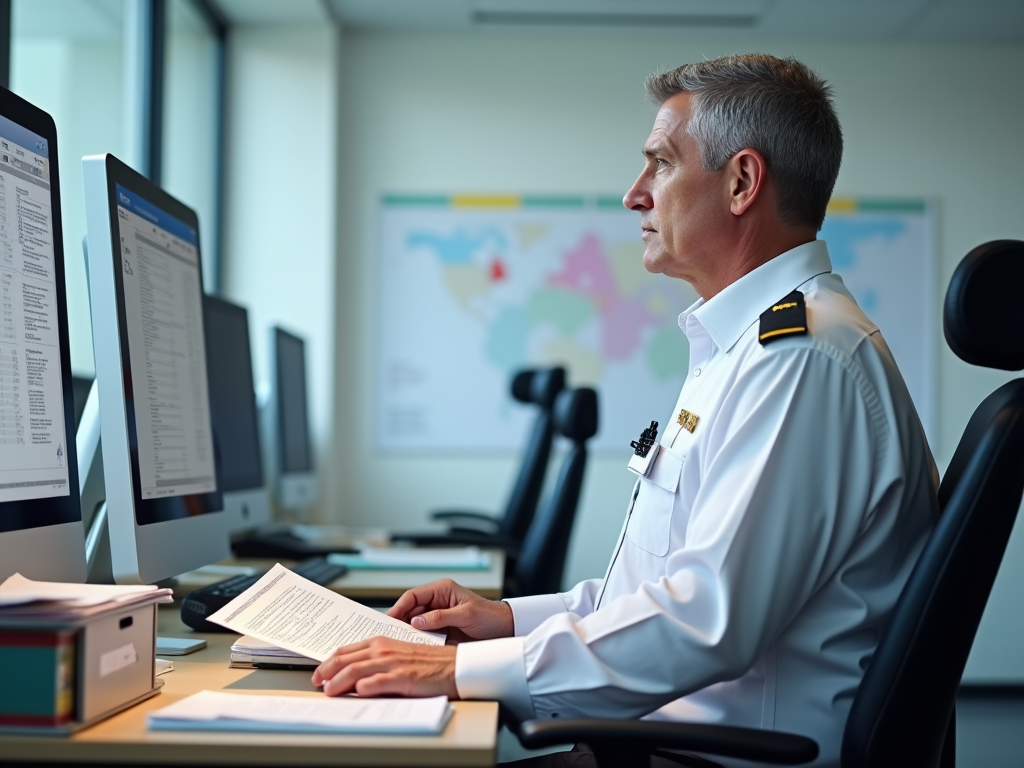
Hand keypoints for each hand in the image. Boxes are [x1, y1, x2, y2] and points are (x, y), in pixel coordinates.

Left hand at [311, 637, 457, 697]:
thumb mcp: (399, 654)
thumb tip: (355, 674)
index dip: (329, 661)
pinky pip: (377, 682)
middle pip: (345, 659)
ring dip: (338, 682)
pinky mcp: (403, 678)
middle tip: (316, 682)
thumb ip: (378, 659)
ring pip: (355, 670)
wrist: (454, 665)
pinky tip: (355, 693)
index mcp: (382, 642)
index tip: (319, 672)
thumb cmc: (429, 662)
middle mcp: (384, 650)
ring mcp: (393, 663)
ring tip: (328, 691)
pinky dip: (363, 688)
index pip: (347, 650)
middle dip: (326, 671)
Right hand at [388, 578, 513, 642]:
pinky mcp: (442, 630)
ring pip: (415, 623)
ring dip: (407, 632)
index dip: (400, 607)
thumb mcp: (466, 614)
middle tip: (390, 634)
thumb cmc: (490, 616)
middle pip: (411, 609)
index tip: (390, 619)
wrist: (505, 630)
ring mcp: (439, 616)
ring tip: (397, 642)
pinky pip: (424, 634)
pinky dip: (417, 640)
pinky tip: (412, 647)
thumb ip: (441, 617)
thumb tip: (417, 621)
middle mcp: (438, 601)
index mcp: (443, 590)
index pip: (413, 596)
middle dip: (400, 621)